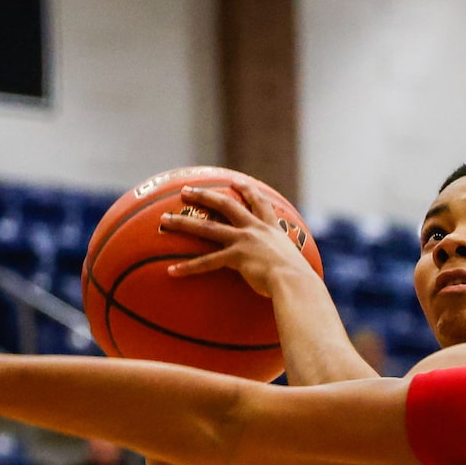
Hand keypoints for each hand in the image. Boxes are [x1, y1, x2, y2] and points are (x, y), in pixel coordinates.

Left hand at [161, 183, 317, 298]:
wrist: (297, 283)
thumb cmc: (301, 281)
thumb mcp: (297, 265)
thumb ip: (288, 265)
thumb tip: (295, 279)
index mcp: (271, 229)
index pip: (258, 202)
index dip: (246, 190)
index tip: (235, 181)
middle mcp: (255, 229)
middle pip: (225, 205)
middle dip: (204, 195)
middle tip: (185, 190)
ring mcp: (243, 241)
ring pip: (207, 227)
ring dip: (183, 223)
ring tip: (164, 221)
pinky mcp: (236, 257)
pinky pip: (206, 262)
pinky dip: (188, 267)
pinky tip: (172, 272)